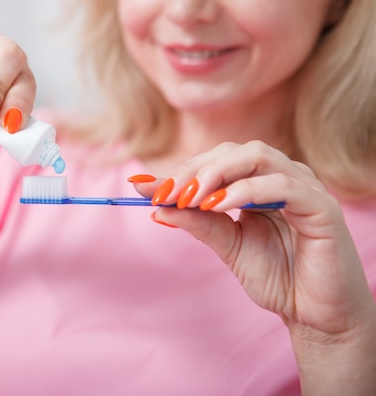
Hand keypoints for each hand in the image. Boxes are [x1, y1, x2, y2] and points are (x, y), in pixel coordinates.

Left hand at [134, 141, 374, 338]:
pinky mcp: (322, 207)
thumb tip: (158, 205)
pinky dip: (246, 191)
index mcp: (259, 183)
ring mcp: (304, 187)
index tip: (143, 188)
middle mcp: (282, 177)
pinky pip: (283, 186)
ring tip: (189, 197)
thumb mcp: (228, 245)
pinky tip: (218, 206)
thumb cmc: (278, 277)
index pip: (215, 163)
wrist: (315, 315)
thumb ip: (199, 222)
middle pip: (233, 152)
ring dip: (216, 174)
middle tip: (164, 192)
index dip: (180, 172)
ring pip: (257, 157)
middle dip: (193, 170)